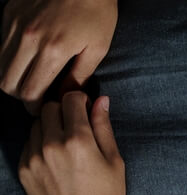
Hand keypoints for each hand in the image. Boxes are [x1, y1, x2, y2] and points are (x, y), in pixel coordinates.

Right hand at [0, 0, 117, 114]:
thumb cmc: (97, 14)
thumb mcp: (97, 48)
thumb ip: (79, 76)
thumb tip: (66, 98)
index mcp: (52, 51)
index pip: (30, 92)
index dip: (35, 107)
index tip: (44, 109)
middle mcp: (27, 38)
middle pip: (8, 83)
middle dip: (21, 96)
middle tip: (36, 98)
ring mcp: (14, 24)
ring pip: (1, 65)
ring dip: (14, 78)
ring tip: (32, 80)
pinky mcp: (9, 13)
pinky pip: (1, 45)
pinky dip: (11, 57)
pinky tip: (29, 59)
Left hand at [18, 91, 125, 194]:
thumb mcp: (115, 163)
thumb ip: (104, 128)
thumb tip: (101, 100)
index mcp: (78, 140)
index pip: (71, 99)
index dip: (81, 100)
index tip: (86, 109)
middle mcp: (52, 145)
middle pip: (50, 108)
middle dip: (64, 112)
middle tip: (77, 129)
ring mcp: (34, 157)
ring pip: (37, 125)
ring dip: (50, 128)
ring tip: (66, 148)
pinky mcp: (24, 169)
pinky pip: (29, 144)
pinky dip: (41, 145)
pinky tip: (57, 162)